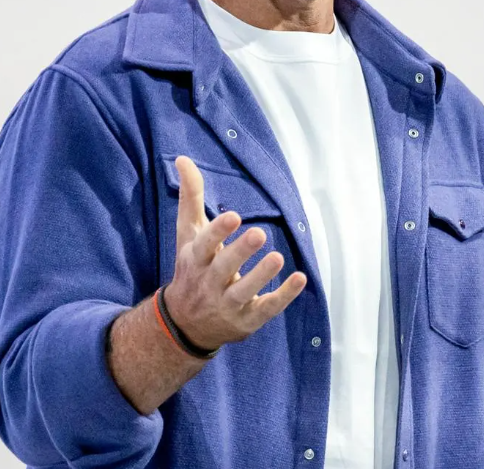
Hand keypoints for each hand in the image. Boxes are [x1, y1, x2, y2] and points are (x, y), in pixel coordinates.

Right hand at [163, 156, 306, 349]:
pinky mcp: (246, 320)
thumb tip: (183, 158)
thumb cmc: (192, 268)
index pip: (204, 244)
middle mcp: (208, 283)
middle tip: (260, 233)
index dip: (218, 232)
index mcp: (195, 259)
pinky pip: (266, 309)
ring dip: (261, 276)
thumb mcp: (187, 234)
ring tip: (277, 257)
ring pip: (243, 291)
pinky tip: (300, 278)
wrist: (184, 325)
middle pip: (223, 268)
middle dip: (240, 252)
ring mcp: (227, 304)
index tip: (233, 216)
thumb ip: (190, 196)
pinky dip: (283, 296)